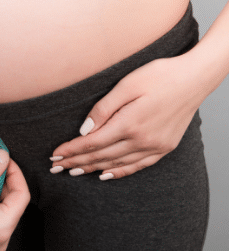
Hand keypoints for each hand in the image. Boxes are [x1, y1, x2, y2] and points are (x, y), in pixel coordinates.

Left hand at [50, 54, 210, 179]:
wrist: (194, 78)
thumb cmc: (159, 76)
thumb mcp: (127, 85)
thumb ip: (104, 108)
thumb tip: (84, 130)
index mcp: (129, 123)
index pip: (92, 142)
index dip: (72, 149)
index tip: (55, 154)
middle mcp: (142, 140)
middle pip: (101, 156)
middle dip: (76, 161)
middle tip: (56, 166)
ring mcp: (155, 146)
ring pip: (117, 164)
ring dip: (92, 168)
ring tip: (73, 171)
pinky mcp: (164, 147)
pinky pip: (137, 166)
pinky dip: (119, 172)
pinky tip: (106, 174)